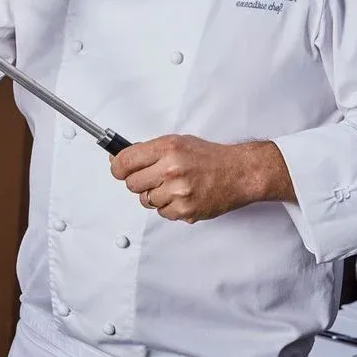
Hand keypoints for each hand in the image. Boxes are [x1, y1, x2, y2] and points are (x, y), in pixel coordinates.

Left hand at [110, 134, 292, 223]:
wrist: (238, 172)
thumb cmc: (210, 157)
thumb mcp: (178, 142)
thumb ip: (150, 151)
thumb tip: (120, 160)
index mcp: (167, 148)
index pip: (125, 161)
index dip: (117, 167)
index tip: (118, 169)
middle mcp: (171, 169)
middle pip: (132, 184)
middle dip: (140, 181)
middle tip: (154, 177)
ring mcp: (178, 192)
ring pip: (146, 200)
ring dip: (156, 196)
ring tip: (174, 186)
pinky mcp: (185, 211)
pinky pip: (162, 213)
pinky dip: (169, 207)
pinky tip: (183, 196)